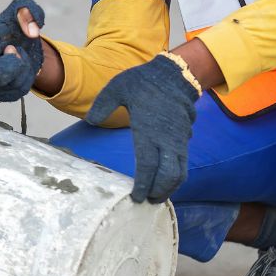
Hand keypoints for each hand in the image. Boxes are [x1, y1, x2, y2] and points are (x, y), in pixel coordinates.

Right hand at [0, 0, 44, 101]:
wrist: (27, 40)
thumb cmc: (17, 24)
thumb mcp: (24, 7)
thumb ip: (28, 9)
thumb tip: (32, 32)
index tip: (9, 51)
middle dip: (15, 66)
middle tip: (18, 48)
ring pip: (8, 89)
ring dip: (24, 71)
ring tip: (21, 54)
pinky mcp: (1, 92)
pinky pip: (16, 94)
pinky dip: (27, 81)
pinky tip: (23, 67)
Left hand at [86, 54, 199, 203]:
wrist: (173, 73)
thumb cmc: (142, 81)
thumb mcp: (116, 88)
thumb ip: (103, 105)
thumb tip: (91, 120)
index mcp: (148, 129)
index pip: (148, 164)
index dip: (144, 184)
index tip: (136, 197)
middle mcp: (167, 138)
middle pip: (169, 174)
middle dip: (160, 192)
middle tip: (147, 202)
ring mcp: (179, 139)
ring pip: (180, 171)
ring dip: (170, 187)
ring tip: (157, 197)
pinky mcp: (185, 138)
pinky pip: (183, 162)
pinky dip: (176, 176)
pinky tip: (165, 182)